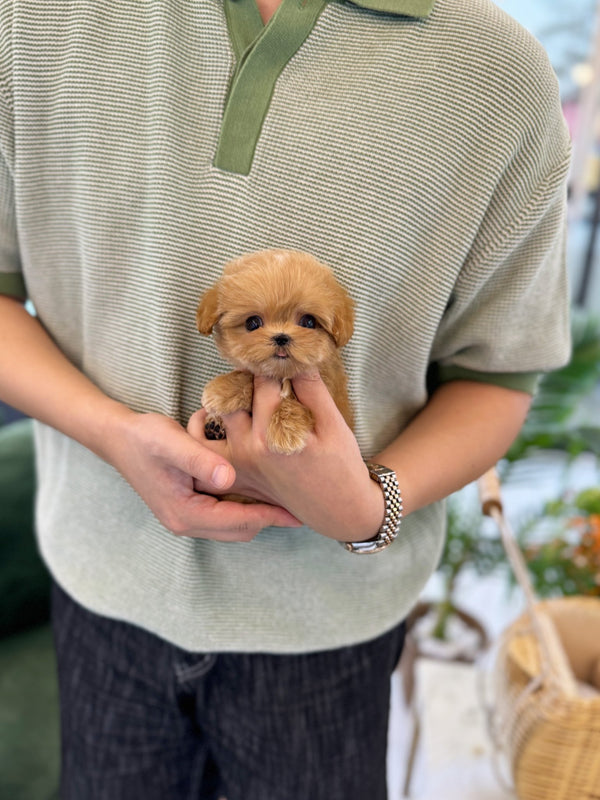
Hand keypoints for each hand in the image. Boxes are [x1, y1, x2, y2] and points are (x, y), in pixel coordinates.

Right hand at [106, 410, 300, 540]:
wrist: (118, 437)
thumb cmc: (145, 437)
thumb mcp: (173, 442)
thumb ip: (201, 459)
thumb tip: (229, 477)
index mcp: (184, 514)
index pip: (238, 522)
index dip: (270, 516)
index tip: (297, 512)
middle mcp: (186, 522)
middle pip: (239, 530)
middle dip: (269, 519)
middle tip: (298, 504)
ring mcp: (187, 517)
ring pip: (234, 525)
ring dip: (258, 513)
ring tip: (285, 497)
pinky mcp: (189, 507)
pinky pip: (225, 514)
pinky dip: (244, 506)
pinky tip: (261, 488)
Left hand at [189, 373, 384, 541]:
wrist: (339, 511)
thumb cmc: (341, 467)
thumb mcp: (334, 424)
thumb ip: (312, 388)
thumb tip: (295, 355)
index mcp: (275, 434)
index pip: (262, 381)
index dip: (271, 363)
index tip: (276, 354)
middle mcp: (250, 448)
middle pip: (232, 395)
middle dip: (246, 378)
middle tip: (261, 372)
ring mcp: (238, 463)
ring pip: (214, 418)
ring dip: (224, 400)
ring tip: (244, 392)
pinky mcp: (236, 474)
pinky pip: (208, 449)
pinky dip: (206, 430)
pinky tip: (218, 416)